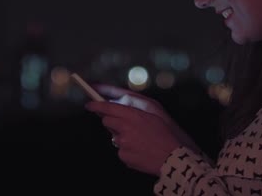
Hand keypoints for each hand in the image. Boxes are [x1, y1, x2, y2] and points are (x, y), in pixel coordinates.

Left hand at [85, 84, 199, 175]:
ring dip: (122, 136)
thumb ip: (134, 110)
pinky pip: (120, 150)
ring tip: (139, 140)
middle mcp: (125, 129)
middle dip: (110, 120)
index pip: (108, 108)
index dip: (96, 105)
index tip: (89, 104)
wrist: (172, 157)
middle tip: (122, 123)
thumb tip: (119, 109)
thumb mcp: (153, 115)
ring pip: (114, 137)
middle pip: (106, 121)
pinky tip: (140, 150)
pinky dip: (127, 149)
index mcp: (133, 116)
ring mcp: (123, 144)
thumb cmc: (165, 134)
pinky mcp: (123, 156)